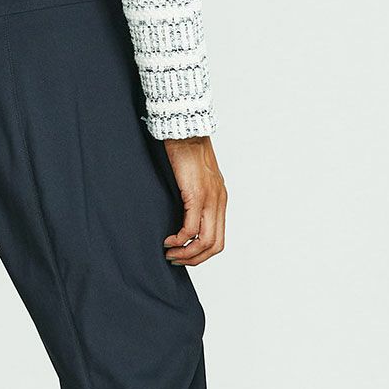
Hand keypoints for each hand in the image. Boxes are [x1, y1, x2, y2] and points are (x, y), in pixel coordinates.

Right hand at [162, 136, 226, 265]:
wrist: (185, 129)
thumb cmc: (185, 152)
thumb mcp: (194, 180)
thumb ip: (193, 199)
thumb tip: (181, 218)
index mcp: (220, 200)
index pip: (218, 239)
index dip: (201, 254)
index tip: (183, 254)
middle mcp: (219, 202)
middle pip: (215, 245)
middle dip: (194, 259)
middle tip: (175, 259)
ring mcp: (210, 199)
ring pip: (205, 241)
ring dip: (186, 253)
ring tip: (170, 252)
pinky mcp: (197, 195)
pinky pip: (191, 228)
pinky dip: (179, 239)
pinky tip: (168, 239)